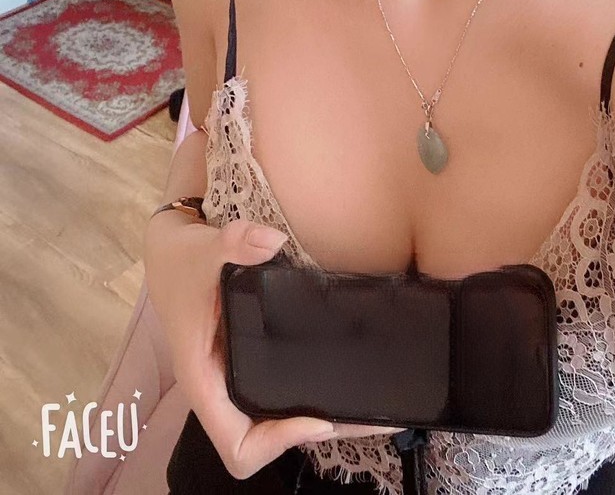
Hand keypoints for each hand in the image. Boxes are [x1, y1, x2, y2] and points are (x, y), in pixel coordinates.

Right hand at [145, 215, 404, 479]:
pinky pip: (279, 396)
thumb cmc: (184, 261)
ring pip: (276, 423)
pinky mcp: (249, 365)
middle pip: (266, 443)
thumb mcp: (205, 249)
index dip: (277, 443)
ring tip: (370, 408)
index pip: (238, 446)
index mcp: (205, 381)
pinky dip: (310, 396)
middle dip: (315, 433)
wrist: (172, 255)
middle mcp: (221, 391)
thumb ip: (234, 242)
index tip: (316, 418)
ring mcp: (236, 381)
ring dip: (320, 419)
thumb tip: (270, 240)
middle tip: (367, 415)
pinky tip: (342, 379)